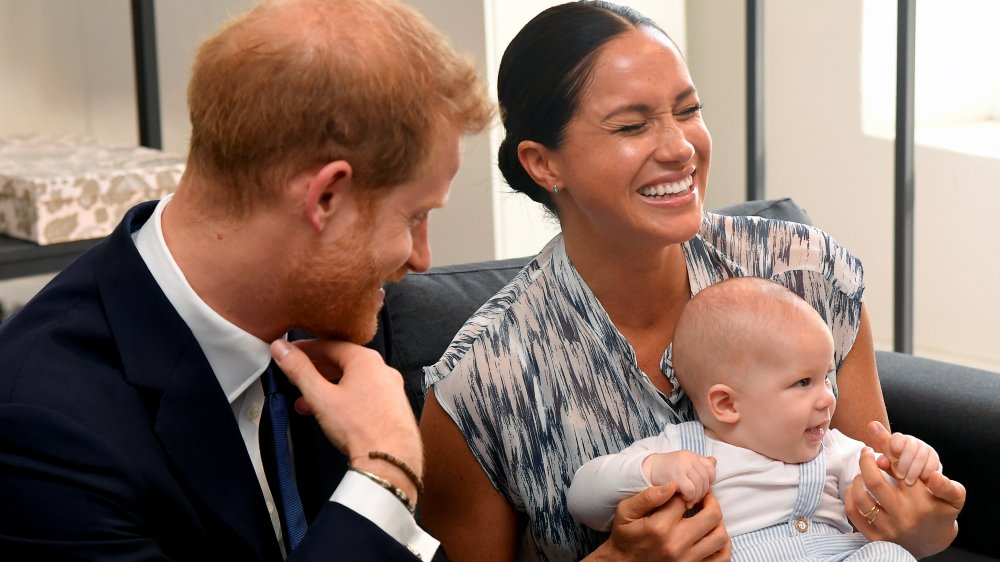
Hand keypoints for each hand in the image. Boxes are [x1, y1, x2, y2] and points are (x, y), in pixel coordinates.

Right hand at [271, 339, 422, 497]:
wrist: (390, 460)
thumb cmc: (360, 427)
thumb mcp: (321, 396)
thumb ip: (299, 370)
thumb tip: (282, 349)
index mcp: (366, 360)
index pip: (330, 345)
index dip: (305, 348)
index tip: (290, 352)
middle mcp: (382, 370)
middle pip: (342, 362)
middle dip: (315, 370)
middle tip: (296, 376)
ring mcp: (390, 389)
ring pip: (352, 381)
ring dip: (327, 388)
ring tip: (306, 402)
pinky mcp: (393, 408)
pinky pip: (364, 395)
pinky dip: (343, 399)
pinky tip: (329, 414)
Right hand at [586, 484, 730, 561]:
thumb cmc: (625, 537)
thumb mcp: (626, 512)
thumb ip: (648, 496)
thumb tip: (673, 484)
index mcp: (660, 526)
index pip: (685, 500)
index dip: (685, 492)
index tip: (682, 492)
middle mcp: (677, 544)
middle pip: (712, 516)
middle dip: (710, 501)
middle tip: (704, 498)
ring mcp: (687, 559)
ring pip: (720, 536)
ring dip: (718, 523)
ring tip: (708, 517)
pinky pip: (721, 558)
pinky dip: (723, 546)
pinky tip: (712, 535)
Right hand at [644, 451, 716, 506]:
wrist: (647, 469)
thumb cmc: (667, 470)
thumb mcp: (684, 463)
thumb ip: (699, 463)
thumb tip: (714, 461)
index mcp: (692, 455)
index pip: (710, 468)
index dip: (709, 481)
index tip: (701, 489)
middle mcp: (689, 458)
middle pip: (706, 479)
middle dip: (703, 492)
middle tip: (695, 499)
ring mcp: (682, 466)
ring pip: (700, 485)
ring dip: (696, 497)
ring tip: (690, 501)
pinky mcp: (675, 476)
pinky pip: (691, 490)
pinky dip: (690, 498)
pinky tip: (684, 500)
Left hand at [844, 422, 964, 557]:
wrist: (933, 544)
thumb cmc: (942, 513)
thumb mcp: (954, 498)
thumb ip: (947, 485)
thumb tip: (934, 475)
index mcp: (921, 502)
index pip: (899, 470)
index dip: (887, 452)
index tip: (882, 441)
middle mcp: (903, 515)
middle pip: (874, 482)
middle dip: (865, 461)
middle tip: (866, 451)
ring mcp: (888, 528)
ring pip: (860, 497)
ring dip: (857, 479)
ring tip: (863, 471)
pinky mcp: (875, 538)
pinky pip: (853, 513)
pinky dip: (850, 496)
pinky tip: (856, 487)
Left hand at [874, 426, 939, 484]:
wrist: (912, 474)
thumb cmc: (895, 468)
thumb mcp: (888, 464)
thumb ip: (884, 462)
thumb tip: (881, 461)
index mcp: (897, 440)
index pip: (897, 438)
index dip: (895, 446)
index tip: (893, 456)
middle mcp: (912, 442)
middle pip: (910, 448)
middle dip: (904, 463)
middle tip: (899, 476)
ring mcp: (925, 449)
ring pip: (921, 457)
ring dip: (914, 471)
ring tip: (908, 482)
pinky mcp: (934, 458)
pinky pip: (932, 465)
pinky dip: (926, 474)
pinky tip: (921, 481)